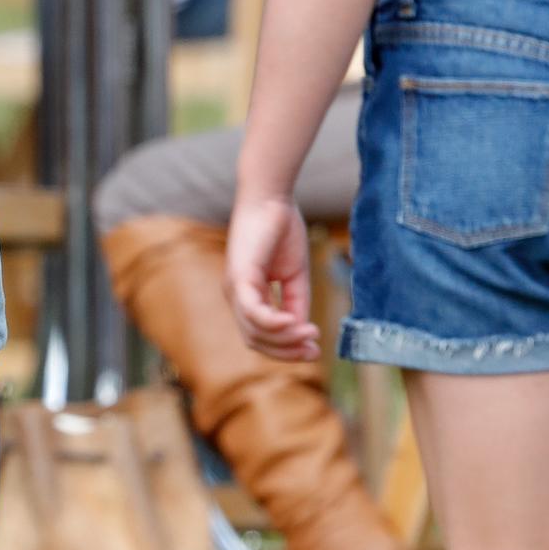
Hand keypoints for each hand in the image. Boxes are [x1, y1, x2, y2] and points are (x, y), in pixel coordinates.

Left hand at [224, 192, 318, 359]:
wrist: (272, 198)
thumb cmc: (282, 231)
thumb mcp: (294, 276)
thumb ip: (296, 304)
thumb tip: (301, 333)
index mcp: (248, 297)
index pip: (261, 336)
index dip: (286, 349)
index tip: (314, 349)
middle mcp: (236, 296)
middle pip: (255, 341)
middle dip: (286, 351)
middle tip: (314, 350)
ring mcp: (234, 288)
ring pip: (253, 332)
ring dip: (284, 339)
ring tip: (310, 334)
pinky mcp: (238, 277)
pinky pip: (253, 311)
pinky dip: (273, 323)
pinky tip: (294, 324)